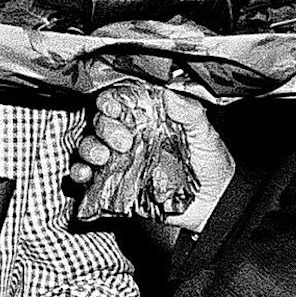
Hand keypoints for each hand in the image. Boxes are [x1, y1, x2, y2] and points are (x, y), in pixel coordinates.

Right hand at [67, 86, 233, 231]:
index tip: (111, 106)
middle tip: (123, 141)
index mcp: (149, 120)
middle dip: (104, 128)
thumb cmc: (212, 166)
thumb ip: (189, 112)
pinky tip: (85, 175)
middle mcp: (131, 138)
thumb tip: (168, 91)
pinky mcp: (116, 186)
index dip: (111, 101)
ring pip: (90, 148)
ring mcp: (122, 162)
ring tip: (101, 157)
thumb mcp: (206, 134)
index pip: (120, 103)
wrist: (215, 205)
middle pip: (101, 124)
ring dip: (89, 149)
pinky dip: (80, 175)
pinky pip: (89, 179)